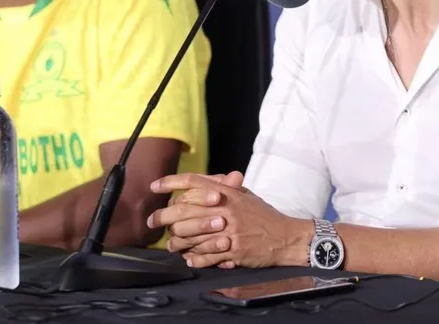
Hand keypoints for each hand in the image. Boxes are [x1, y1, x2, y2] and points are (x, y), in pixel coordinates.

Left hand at [148, 173, 311, 269]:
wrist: (286, 237)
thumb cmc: (264, 215)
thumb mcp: (245, 196)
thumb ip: (224, 187)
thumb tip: (205, 179)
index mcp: (227, 194)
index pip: (193, 182)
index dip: (171, 182)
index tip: (155, 186)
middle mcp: (225, 210)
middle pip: (184, 210)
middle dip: (163, 216)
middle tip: (152, 221)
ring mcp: (228, 232)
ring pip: (191, 236)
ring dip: (176, 241)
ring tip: (170, 244)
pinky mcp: (232, 252)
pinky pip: (206, 256)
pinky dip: (194, 258)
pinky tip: (188, 258)